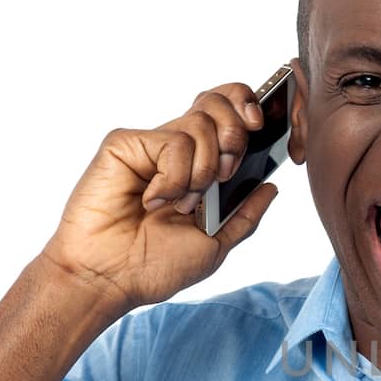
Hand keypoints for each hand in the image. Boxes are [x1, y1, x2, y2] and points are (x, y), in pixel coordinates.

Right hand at [40, 83, 281, 312]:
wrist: (110, 278)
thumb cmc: (153, 266)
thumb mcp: (215, 245)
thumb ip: (245, 215)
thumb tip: (271, 185)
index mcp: (198, 165)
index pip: (227, 112)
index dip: (246, 105)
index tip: (261, 127)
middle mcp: (175, 149)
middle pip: (218, 102)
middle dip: (235, 137)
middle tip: (223, 177)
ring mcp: (150, 144)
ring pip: (200, 125)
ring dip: (202, 173)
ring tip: (179, 205)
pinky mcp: (125, 143)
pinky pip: (172, 142)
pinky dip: (174, 178)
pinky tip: (152, 200)